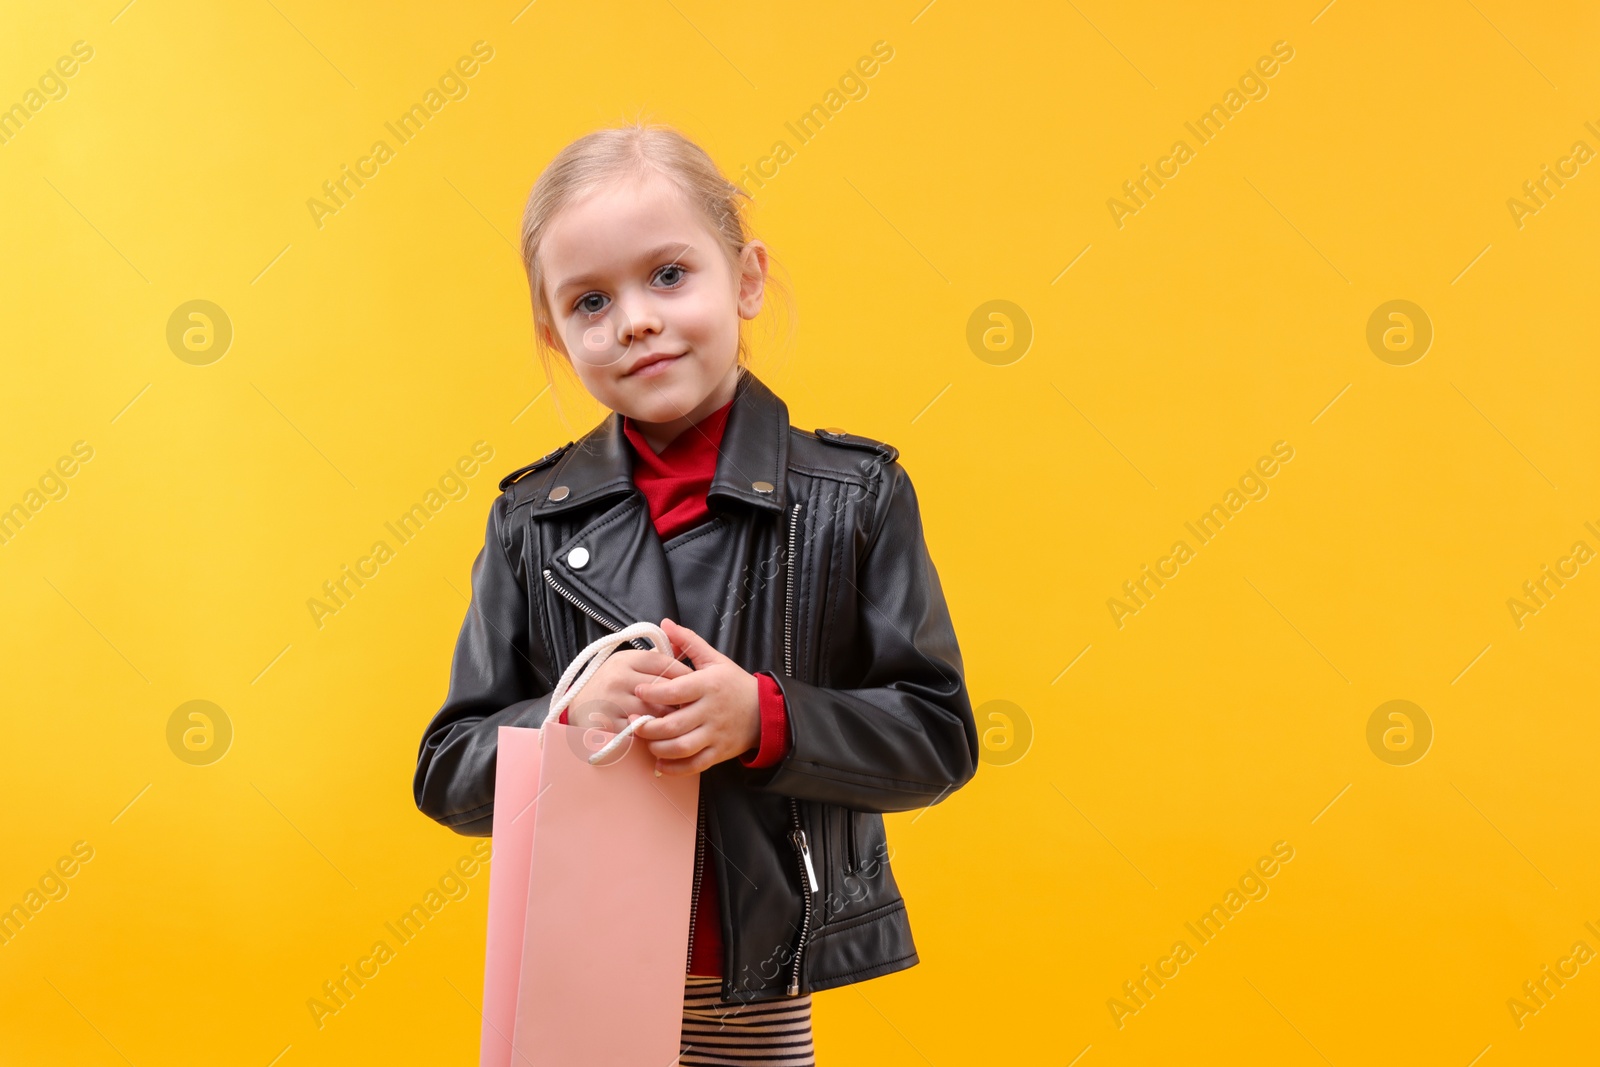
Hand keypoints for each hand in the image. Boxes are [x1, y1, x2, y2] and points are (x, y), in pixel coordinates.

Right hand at [565, 647, 691, 733]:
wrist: (576, 707)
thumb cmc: (609, 684)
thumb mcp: (626, 664)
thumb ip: (653, 659)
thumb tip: (684, 649)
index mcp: (625, 659)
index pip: (665, 663)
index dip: (685, 673)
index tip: (697, 683)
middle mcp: (618, 678)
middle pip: (664, 689)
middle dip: (682, 698)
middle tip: (696, 704)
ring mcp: (613, 703)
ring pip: (656, 711)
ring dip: (671, 717)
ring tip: (683, 720)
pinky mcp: (611, 725)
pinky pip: (642, 730)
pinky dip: (655, 733)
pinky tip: (663, 734)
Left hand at [632, 619, 759, 775]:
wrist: (765, 712)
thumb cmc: (734, 684)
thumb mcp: (714, 659)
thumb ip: (688, 642)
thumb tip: (665, 623)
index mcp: (708, 685)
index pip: (675, 690)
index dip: (653, 691)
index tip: (638, 690)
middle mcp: (711, 711)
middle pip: (674, 724)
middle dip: (648, 726)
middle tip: (633, 721)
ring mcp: (715, 734)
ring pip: (682, 747)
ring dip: (658, 748)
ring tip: (645, 741)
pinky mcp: (718, 753)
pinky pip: (694, 764)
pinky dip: (674, 768)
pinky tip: (659, 764)